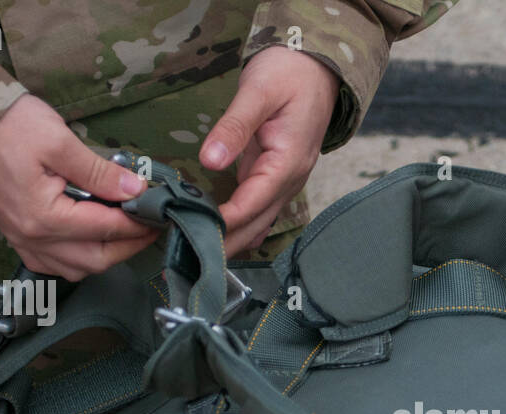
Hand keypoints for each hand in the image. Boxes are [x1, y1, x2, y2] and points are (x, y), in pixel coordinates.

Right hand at [0, 95, 158, 280]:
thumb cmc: (4, 126)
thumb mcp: (58, 140)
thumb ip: (100, 171)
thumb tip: (135, 190)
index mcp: (45, 217)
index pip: (107, 229)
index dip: (138, 223)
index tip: (158, 213)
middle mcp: (33, 238)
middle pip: (96, 260)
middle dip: (129, 247)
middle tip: (149, 227)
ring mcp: (22, 241)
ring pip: (76, 268)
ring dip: (106, 256)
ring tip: (127, 233)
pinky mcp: (16, 237)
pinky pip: (53, 264)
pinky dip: (79, 260)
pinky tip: (92, 242)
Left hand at [199, 46, 338, 256]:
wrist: (316, 66)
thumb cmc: (288, 73)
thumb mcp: (258, 92)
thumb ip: (234, 128)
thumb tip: (210, 161)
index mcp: (288, 163)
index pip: (251, 204)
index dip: (223, 222)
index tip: (192, 232)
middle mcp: (291, 180)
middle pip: (257, 224)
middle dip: (226, 242)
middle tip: (189, 255)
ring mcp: (286, 182)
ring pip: (259, 223)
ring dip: (233, 240)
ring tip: (199, 253)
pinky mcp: (277, 177)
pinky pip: (260, 212)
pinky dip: (241, 227)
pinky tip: (221, 237)